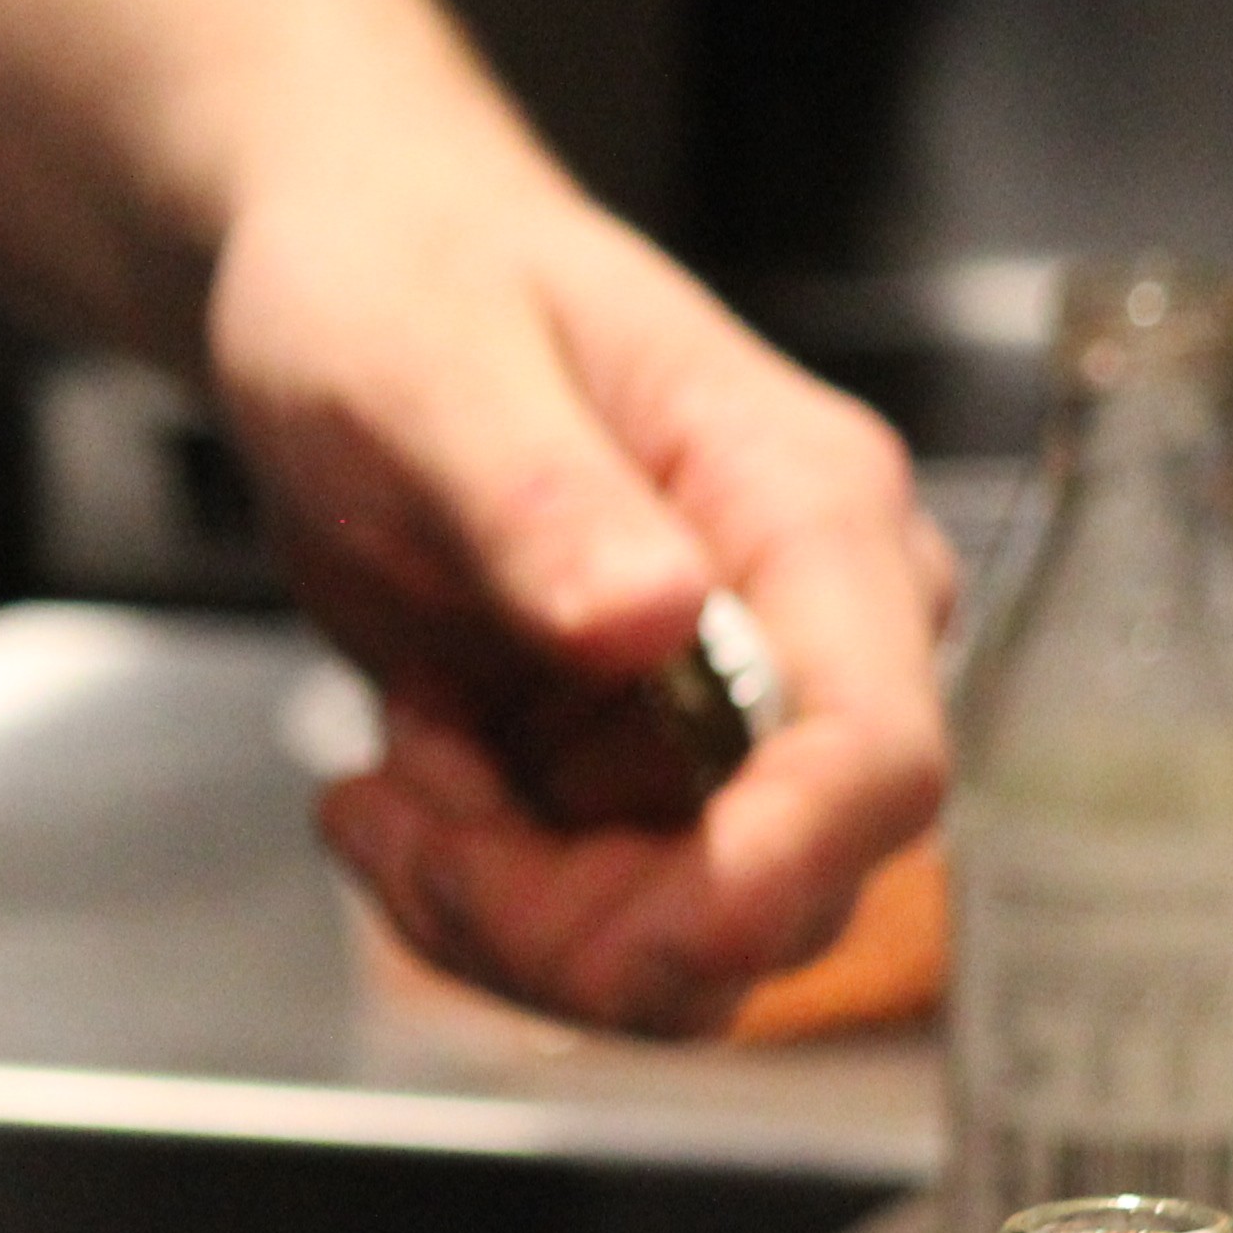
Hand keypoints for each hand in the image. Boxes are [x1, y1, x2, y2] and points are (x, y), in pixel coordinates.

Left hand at [213, 125, 954, 1036]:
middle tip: (389, 808)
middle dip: (568, 923)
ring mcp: (736, 730)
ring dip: (499, 917)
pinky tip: (394, 783)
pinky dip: (473, 901)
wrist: (355, 287)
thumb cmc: (401, 282)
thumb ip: (540, 493)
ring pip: (679, 950)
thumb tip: (653, 617)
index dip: (763, 880)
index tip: (591, 922)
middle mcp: (813, 640)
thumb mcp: (428, 364)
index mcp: (810, 515)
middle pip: (773, 901)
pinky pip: (597, 931)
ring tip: (384, 774)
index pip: (877, 759)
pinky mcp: (648, 785)